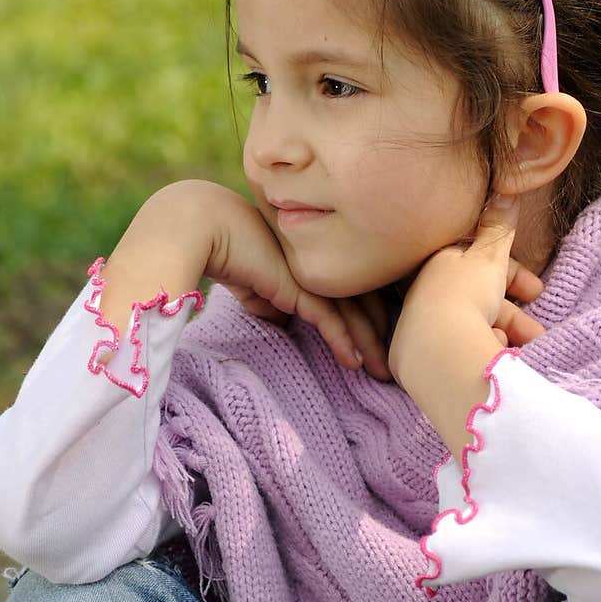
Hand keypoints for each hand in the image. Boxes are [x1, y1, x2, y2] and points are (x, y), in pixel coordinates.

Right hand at [194, 182, 389, 374]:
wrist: (208, 228)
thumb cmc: (229, 252)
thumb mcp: (259, 284)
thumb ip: (278, 303)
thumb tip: (286, 324)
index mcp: (321, 258)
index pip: (356, 286)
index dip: (373, 312)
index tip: (381, 338)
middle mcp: (324, 262)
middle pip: (366, 299)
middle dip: (381, 332)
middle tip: (392, 364)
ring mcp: (315, 272)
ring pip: (354, 312)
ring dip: (370, 345)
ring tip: (382, 373)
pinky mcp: (301, 285)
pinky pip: (330, 318)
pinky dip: (344, 342)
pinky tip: (354, 364)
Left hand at [387, 193, 545, 391]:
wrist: (437, 350)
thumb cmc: (464, 294)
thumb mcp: (489, 257)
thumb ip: (499, 226)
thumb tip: (506, 187)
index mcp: (439, 265)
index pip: (480, 265)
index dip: (512, 276)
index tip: (536, 291)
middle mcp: (425, 294)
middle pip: (478, 301)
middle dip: (514, 315)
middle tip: (537, 332)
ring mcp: (419, 328)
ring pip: (471, 327)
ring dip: (503, 335)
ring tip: (523, 348)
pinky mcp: (417, 358)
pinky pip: (457, 350)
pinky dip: (480, 350)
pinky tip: (492, 356)